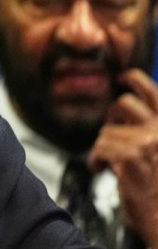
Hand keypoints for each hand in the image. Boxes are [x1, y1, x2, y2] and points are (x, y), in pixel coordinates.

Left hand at [89, 69, 157, 248]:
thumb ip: (150, 133)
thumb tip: (126, 119)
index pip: (154, 92)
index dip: (135, 79)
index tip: (123, 78)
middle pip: (123, 103)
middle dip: (112, 117)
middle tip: (113, 133)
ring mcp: (146, 142)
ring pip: (106, 131)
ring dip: (104, 147)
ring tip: (112, 164)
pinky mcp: (129, 157)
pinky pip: (99, 148)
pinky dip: (96, 160)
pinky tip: (104, 170)